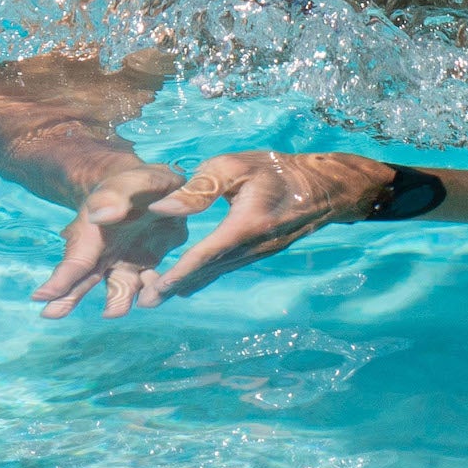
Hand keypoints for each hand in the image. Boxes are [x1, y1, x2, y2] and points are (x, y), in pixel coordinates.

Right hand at [35, 161, 188, 319]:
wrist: (152, 190)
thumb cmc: (134, 183)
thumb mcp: (131, 181)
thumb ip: (116, 196)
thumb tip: (101, 215)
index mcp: (93, 232)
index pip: (75, 259)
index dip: (60, 278)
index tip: (40, 296)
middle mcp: (104, 254)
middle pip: (84, 280)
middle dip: (69, 298)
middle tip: (50, 315)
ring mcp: (126, 263)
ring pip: (119, 289)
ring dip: (117, 302)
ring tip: (113, 312)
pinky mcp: (148, 268)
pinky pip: (150, 286)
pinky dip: (152, 294)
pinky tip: (150, 298)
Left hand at [145, 150, 395, 299]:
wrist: (323, 187)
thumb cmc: (276, 169)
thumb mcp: (236, 166)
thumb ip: (200, 187)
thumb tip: (163, 208)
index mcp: (245, 225)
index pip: (205, 254)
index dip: (179, 273)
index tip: (155, 288)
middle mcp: (251, 247)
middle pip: (207, 272)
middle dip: (175, 287)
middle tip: (144, 301)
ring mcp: (257, 254)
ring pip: (216, 273)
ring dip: (187, 283)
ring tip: (157, 294)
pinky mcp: (258, 253)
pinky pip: (226, 268)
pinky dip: (203, 275)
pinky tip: (188, 279)